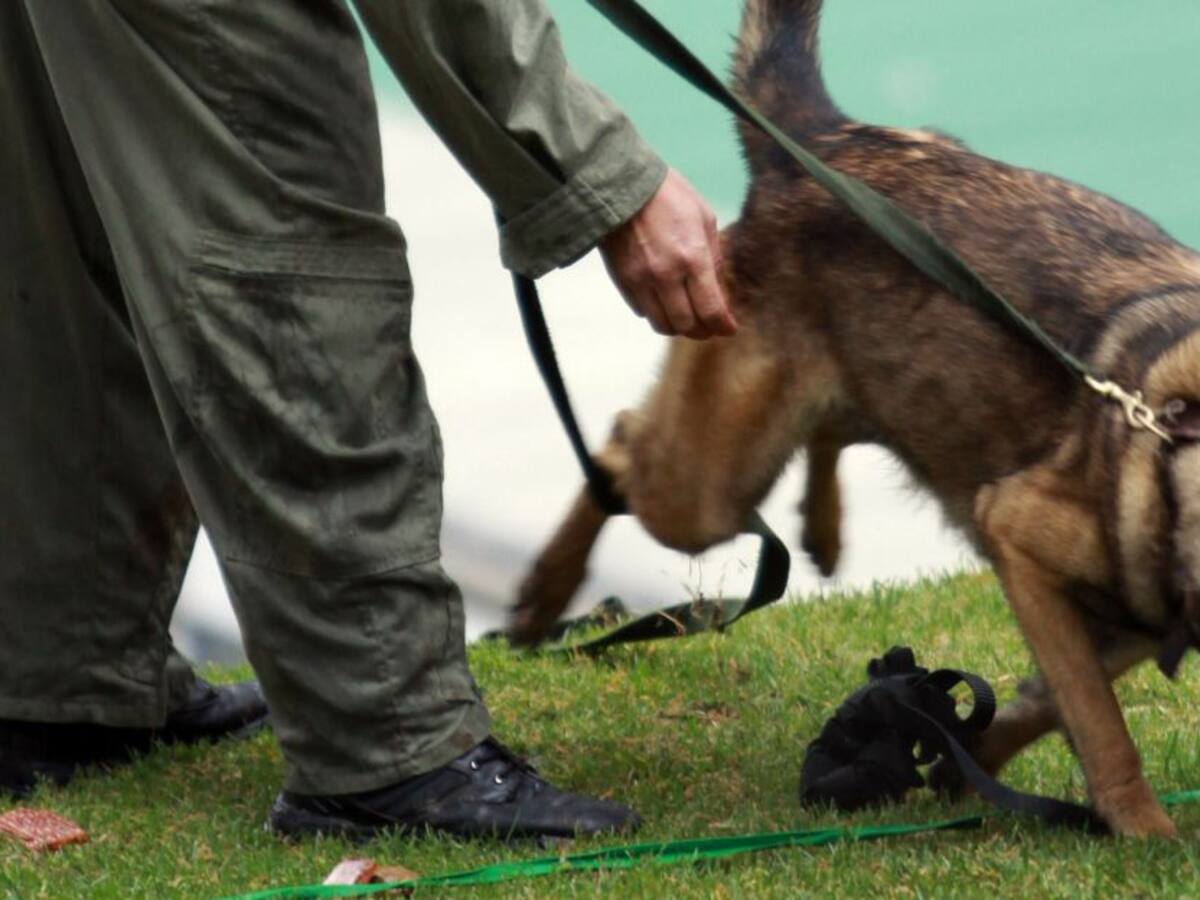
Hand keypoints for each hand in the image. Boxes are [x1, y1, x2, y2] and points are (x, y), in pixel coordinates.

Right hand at [598, 169, 737, 338]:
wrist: (620, 185)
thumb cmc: (667, 195)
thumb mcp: (704, 218)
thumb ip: (714, 257)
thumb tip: (719, 290)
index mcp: (692, 258)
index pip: (711, 310)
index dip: (722, 326)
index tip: (728, 329)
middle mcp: (666, 275)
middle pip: (686, 325)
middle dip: (702, 331)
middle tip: (709, 327)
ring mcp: (641, 281)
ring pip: (662, 325)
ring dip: (678, 327)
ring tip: (687, 318)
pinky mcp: (623, 281)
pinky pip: (642, 311)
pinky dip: (657, 313)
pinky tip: (665, 302)